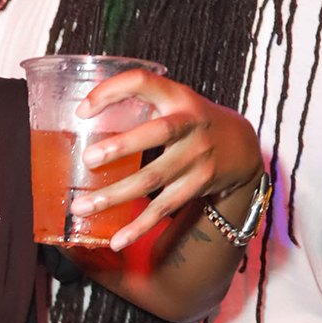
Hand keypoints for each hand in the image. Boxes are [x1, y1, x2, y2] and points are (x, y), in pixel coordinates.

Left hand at [70, 69, 262, 251]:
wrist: (240, 146)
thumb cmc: (192, 121)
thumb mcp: (173, 101)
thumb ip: (139, 102)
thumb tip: (82, 116)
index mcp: (177, 97)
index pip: (143, 82)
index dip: (111, 91)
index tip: (82, 111)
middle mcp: (189, 125)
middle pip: (156, 134)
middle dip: (120, 147)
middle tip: (88, 159)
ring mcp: (196, 157)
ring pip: (152, 179)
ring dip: (115, 195)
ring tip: (81, 207)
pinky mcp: (196, 185)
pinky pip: (163, 209)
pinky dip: (139, 227)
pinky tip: (116, 241)